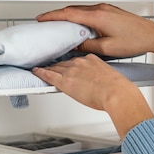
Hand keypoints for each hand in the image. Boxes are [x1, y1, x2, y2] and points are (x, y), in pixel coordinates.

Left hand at [32, 54, 153, 138]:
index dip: (70, 64)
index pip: (77, 60)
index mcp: (92, 59)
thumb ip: (102, 78)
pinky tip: (36, 71)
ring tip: (42, 69)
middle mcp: (81, 62)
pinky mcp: (65, 81)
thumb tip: (101, 84)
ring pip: (56, 68)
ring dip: (49, 68)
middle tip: (51, 66)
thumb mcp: (110, 78)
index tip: (69, 67)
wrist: (116, 93)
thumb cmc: (117, 89)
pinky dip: (41, 72)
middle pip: (64, 62)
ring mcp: (72, 70)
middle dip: (58, 65)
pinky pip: (49, 75)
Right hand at [36, 3, 153, 73]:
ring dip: (68, 15)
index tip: (41, 18)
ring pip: (81, 10)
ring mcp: (106, 8)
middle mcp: (101, 9)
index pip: (68, 13)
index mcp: (97, 16)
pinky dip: (79, 16)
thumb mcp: (107, 48)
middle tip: (45, 22)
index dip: (52, 15)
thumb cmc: (135, 41)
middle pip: (72, 9)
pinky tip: (77, 25)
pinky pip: (89, 12)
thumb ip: (87, 45)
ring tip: (58, 25)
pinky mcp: (110, 11)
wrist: (153, 35)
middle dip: (57, 15)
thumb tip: (75, 45)